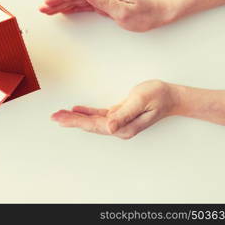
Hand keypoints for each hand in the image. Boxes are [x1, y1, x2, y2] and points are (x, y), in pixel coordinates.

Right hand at [40, 0, 173, 31]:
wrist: (157, 13)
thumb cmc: (144, 14)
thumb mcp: (123, 11)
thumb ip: (103, 2)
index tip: (48, 2)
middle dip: (57, 0)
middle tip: (42, 8)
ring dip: (62, 4)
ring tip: (48, 10)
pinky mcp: (104, 3)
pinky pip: (84, 5)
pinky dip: (72, 8)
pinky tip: (65, 10)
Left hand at [51, 80, 176, 138]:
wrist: (171, 96)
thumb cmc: (158, 96)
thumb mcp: (141, 101)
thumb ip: (124, 114)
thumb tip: (109, 127)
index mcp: (123, 127)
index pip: (94, 125)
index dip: (76, 121)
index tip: (61, 118)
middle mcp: (119, 128)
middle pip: (90, 125)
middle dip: (71, 121)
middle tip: (54, 116)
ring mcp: (119, 123)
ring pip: (92, 121)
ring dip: (76, 117)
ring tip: (60, 115)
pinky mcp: (119, 116)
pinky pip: (99, 115)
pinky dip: (87, 113)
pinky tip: (77, 110)